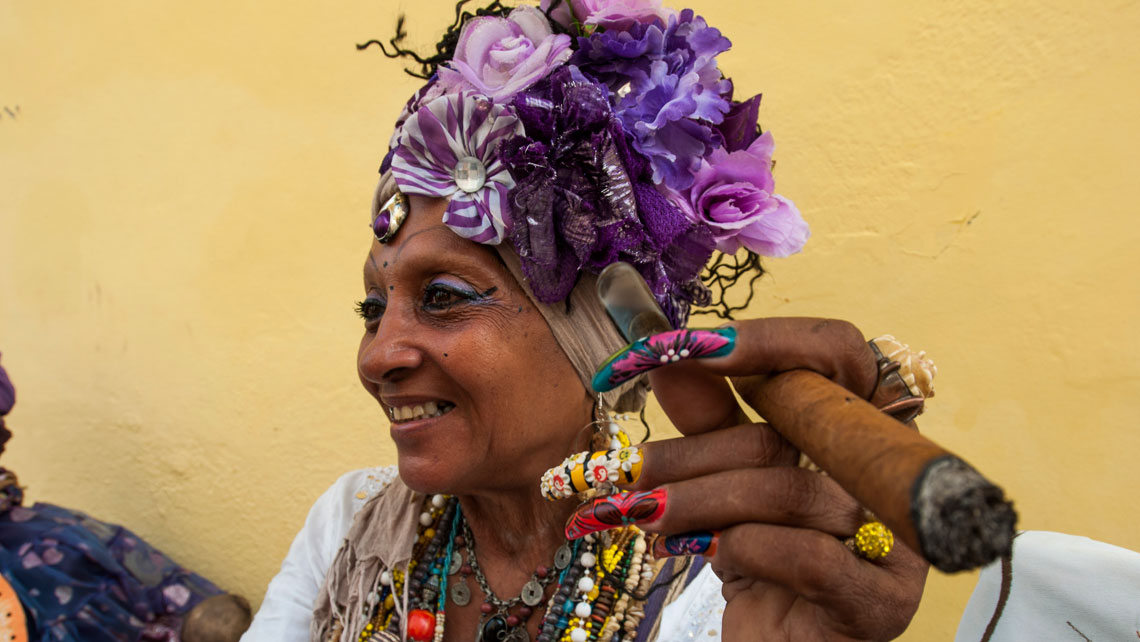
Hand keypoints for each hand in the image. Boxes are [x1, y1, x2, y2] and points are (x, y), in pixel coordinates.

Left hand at [562, 318, 928, 640]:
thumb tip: (672, 356)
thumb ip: (712, 420)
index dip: (768, 341)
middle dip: (695, 449)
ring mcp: (901, 540)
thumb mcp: (729, 485)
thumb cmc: (762, 565)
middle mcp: (895, 475)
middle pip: (795, 427)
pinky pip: (806, 554)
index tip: (681, 350)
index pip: (839, 351)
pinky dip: (742, 551)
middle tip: (629, 469)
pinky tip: (707, 556)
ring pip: (787, 490)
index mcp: (865, 431)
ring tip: (642, 515)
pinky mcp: (885, 601)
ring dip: (698, 502)